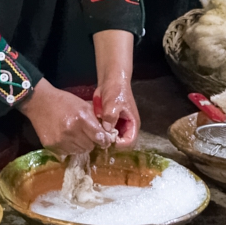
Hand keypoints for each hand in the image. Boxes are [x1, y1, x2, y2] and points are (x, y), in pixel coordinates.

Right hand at [17, 80, 110, 154]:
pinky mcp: (51, 146)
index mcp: (81, 119)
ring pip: (79, 151)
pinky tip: (66, 137)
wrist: (40, 103)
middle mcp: (71, 131)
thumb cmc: (64, 101)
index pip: (99, 137)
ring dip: (81, 145)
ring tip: (76, 135)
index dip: (104, 140)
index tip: (105, 140)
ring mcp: (60, 140)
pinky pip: (67, 152)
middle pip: (90, 146)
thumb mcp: (83, 105)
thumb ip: (95, 119)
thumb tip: (106, 132)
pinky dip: (70, 147)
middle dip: (92, 141)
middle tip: (88, 135)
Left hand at [93, 30, 138, 148]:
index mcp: (133, 124)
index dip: (120, 144)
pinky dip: (99, 131)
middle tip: (99, 137)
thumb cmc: (116, 90)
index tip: (108, 139)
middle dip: (109, 141)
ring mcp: (118, 125)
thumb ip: (111, 116)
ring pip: (111, 138)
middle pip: (120, 143)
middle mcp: (126, 127)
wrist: (110, 80)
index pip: (129, 142)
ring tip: (94, 131)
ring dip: (103, 136)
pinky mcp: (110, 123)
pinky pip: (105, 132)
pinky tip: (92, 127)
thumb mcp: (114, 102)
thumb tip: (107, 129)